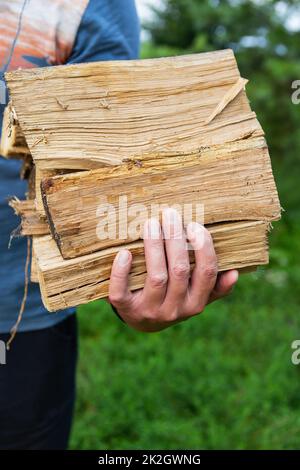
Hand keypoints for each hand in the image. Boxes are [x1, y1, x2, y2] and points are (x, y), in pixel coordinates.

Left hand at [109, 208, 237, 331]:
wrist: (142, 321)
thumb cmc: (173, 298)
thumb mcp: (196, 296)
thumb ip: (215, 286)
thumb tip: (235, 273)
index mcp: (195, 304)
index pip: (206, 273)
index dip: (203, 248)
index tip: (194, 225)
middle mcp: (174, 310)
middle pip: (179, 271)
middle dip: (175, 239)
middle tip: (170, 214)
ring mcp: (149, 310)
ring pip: (156, 277)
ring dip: (153, 247)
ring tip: (151, 223)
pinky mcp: (126, 309)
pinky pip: (121, 293)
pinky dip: (121, 272)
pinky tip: (124, 253)